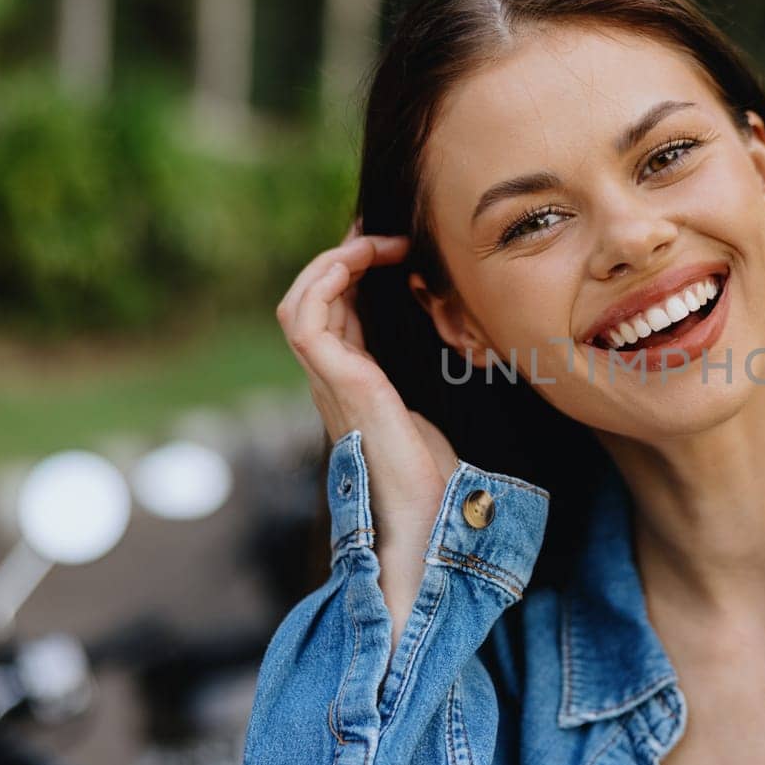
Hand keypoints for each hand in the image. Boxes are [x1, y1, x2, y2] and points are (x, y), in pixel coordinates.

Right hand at [276, 221, 458, 636]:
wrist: (425, 528)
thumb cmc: (434, 485)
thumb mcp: (435, 418)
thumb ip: (428, 391)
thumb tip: (463, 357)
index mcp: (354, 389)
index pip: (339, 319)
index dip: (355, 278)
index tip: (393, 251)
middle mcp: (333, 383)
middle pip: (315, 304)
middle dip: (343, 260)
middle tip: (385, 236)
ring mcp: (330, 383)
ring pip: (301, 303)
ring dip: (334, 262)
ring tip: (376, 243)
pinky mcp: (340, 383)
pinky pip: (305, 318)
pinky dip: (326, 279)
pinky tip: (363, 261)